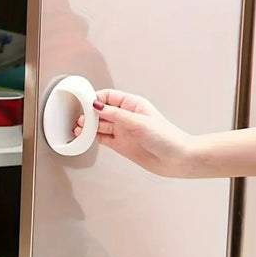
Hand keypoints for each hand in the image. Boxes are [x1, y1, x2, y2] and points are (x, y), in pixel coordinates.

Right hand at [73, 89, 191, 176]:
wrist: (178, 160)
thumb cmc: (166, 137)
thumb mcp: (138, 122)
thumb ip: (115, 114)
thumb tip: (96, 106)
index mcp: (132, 104)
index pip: (107, 96)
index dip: (94, 99)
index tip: (83, 103)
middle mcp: (126, 116)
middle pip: (101, 111)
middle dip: (88, 113)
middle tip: (78, 119)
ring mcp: (123, 130)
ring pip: (100, 125)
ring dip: (88, 126)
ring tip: (77, 128)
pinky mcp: (121, 144)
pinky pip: (102, 138)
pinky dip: (92, 137)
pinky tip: (85, 137)